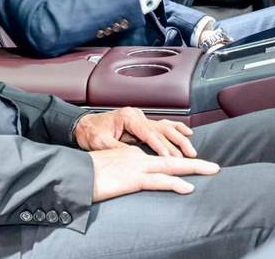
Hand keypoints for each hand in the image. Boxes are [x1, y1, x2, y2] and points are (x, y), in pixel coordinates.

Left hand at [74, 107, 196, 157]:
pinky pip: (161, 126)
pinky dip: (175, 129)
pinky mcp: (140, 124)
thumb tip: (138, 158)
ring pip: (165, 128)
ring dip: (179, 139)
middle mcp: (136, 115)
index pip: (149, 133)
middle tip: (190, 157)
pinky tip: (187, 133)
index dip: (161, 147)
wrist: (83, 126)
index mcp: (127, 117)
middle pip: (162, 129)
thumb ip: (120, 149)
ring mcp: (139, 118)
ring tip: (191, 151)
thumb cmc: (91, 133)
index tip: (170, 159)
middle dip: (177, 144)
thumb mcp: (102, 144)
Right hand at [89, 145, 219, 201]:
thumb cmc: (87, 173)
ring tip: (211, 171)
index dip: (177, 161)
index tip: (191, 165)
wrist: (74, 173)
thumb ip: (124, 172)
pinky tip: (188, 187)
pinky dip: (175, 183)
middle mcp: (137, 157)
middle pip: (172, 159)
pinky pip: (159, 181)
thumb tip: (132, 180)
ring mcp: (136, 166)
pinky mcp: (133, 178)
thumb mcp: (110, 169)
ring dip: (193, 169)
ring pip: (171, 166)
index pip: (160, 157)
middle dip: (195, 162)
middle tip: (214, 167)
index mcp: (132, 155)